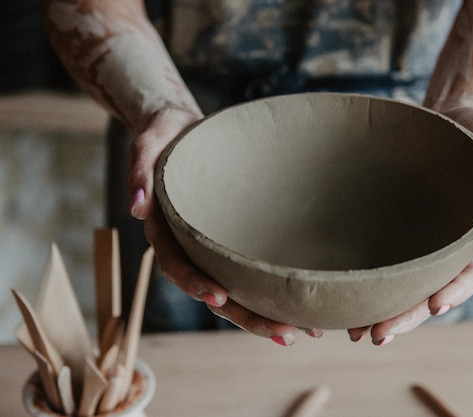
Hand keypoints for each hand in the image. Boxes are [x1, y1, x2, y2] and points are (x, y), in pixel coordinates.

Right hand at [128, 107, 320, 345]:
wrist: (183, 131)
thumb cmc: (165, 136)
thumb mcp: (148, 143)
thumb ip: (139, 170)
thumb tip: (137, 206)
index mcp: (166, 230)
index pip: (178, 265)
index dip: (195, 283)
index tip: (219, 297)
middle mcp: (191, 246)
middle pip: (214, 292)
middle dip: (246, 315)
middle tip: (283, 333)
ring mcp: (212, 247)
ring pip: (235, 290)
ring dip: (263, 314)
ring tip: (300, 330)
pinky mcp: (234, 240)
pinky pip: (249, 270)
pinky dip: (271, 289)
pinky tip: (299, 301)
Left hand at [347, 107, 472, 344]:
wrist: (443, 122)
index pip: (468, 273)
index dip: (454, 291)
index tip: (435, 304)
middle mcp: (444, 247)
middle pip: (429, 292)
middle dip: (407, 316)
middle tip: (379, 335)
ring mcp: (417, 243)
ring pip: (402, 289)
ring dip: (382, 312)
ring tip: (354, 331)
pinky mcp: (392, 233)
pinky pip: (383, 267)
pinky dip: (367, 287)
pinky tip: (345, 301)